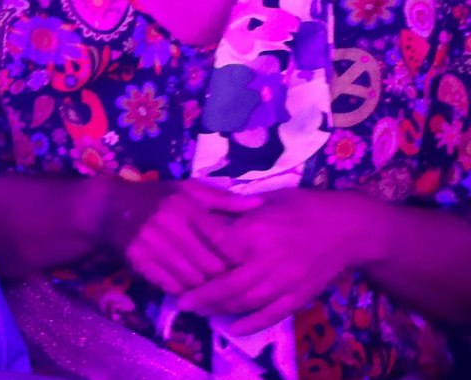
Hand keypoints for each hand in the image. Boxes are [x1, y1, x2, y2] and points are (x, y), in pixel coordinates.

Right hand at [106, 178, 255, 295]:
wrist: (110, 208)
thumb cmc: (157, 197)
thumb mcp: (188, 190)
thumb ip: (224, 199)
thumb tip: (259, 205)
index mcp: (185, 206)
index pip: (224, 240)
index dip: (240, 257)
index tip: (247, 262)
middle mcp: (169, 224)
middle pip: (212, 266)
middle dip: (224, 276)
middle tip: (231, 279)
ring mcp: (152, 244)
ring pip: (194, 280)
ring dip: (206, 287)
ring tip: (212, 285)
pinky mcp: (140, 261)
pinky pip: (173, 287)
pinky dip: (185, 290)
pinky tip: (189, 286)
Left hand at [182, 188, 368, 333]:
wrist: (348, 227)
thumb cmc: (301, 206)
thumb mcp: (264, 199)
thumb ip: (234, 211)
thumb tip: (201, 215)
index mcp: (255, 229)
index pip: (217, 247)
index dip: (196, 255)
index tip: (178, 261)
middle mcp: (268, 258)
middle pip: (228, 283)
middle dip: (203, 295)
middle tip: (183, 302)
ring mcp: (286, 280)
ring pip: (247, 301)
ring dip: (221, 309)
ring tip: (202, 312)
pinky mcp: (300, 295)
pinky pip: (272, 314)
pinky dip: (251, 323)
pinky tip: (233, 327)